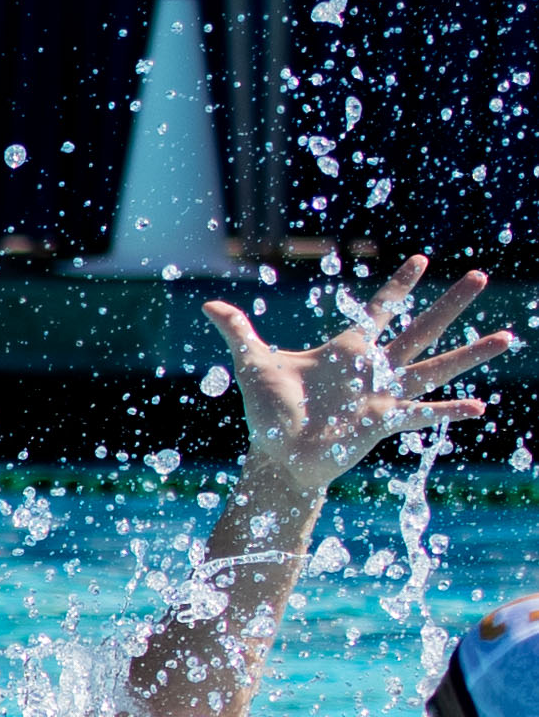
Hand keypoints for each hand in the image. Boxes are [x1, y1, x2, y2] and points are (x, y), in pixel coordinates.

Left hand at [202, 256, 511, 490]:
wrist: (276, 456)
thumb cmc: (268, 413)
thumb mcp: (254, 365)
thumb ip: (238, 331)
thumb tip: (208, 304)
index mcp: (346, 349)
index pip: (379, 309)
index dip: (399, 286)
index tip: (421, 260)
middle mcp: (373, 369)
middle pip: (421, 329)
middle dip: (450, 304)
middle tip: (481, 276)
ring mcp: (384, 395)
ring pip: (436, 368)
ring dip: (471, 353)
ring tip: (507, 335)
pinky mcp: (384, 422)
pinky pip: (423, 415)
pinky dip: (448, 412)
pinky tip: (480, 408)